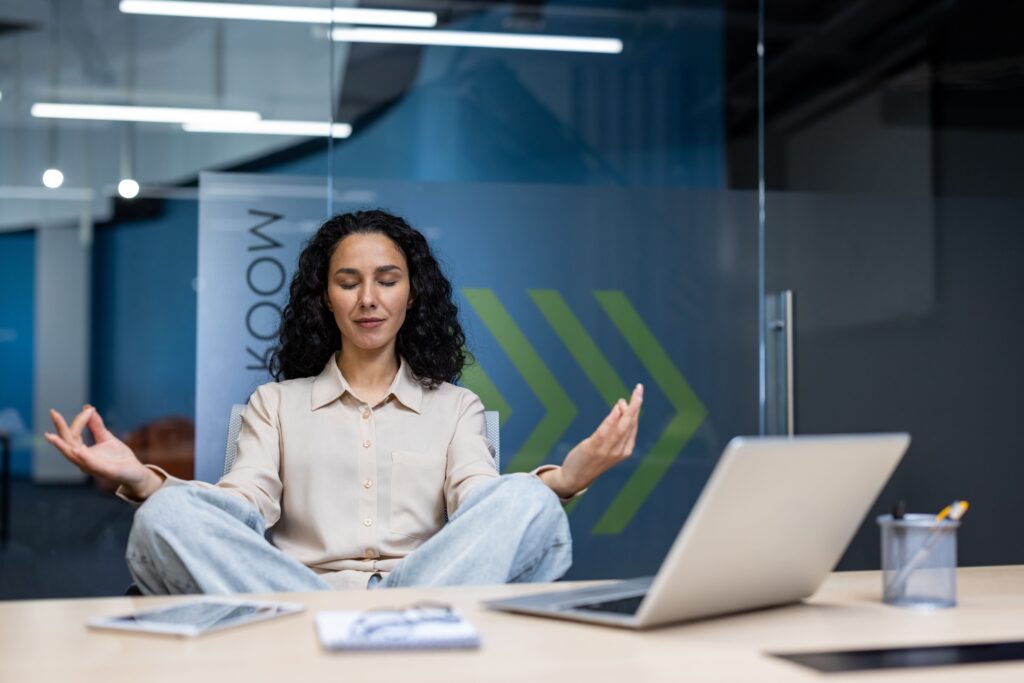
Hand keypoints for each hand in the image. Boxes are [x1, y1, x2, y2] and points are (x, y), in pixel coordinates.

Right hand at [45, 405, 161, 499]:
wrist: (136, 472)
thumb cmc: (119, 457)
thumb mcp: (106, 438)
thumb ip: (96, 426)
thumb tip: (87, 407)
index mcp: (83, 453)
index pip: (73, 435)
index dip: (80, 420)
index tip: (89, 409)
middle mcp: (83, 461)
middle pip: (68, 444)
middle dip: (60, 429)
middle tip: (53, 413)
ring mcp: (92, 467)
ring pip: (74, 456)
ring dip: (63, 446)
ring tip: (52, 437)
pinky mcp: (105, 471)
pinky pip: (92, 464)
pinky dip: (84, 457)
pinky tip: (77, 450)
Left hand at [542, 384, 643, 497]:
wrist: (575, 478)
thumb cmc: (592, 460)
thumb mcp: (607, 446)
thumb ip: (614, 430)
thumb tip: (620, 408)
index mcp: (625, 450)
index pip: (633, 426)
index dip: (634, 410)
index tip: (634, 396)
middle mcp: (619, 451)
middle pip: (630, 424)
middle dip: (636, 406)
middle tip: (639, 389)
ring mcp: (607, 451)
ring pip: (621, 427)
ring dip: (627, 410)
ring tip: (630, 396)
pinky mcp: (593, 448)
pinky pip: (605, 432)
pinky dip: (612, 420)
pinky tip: (616, 408)